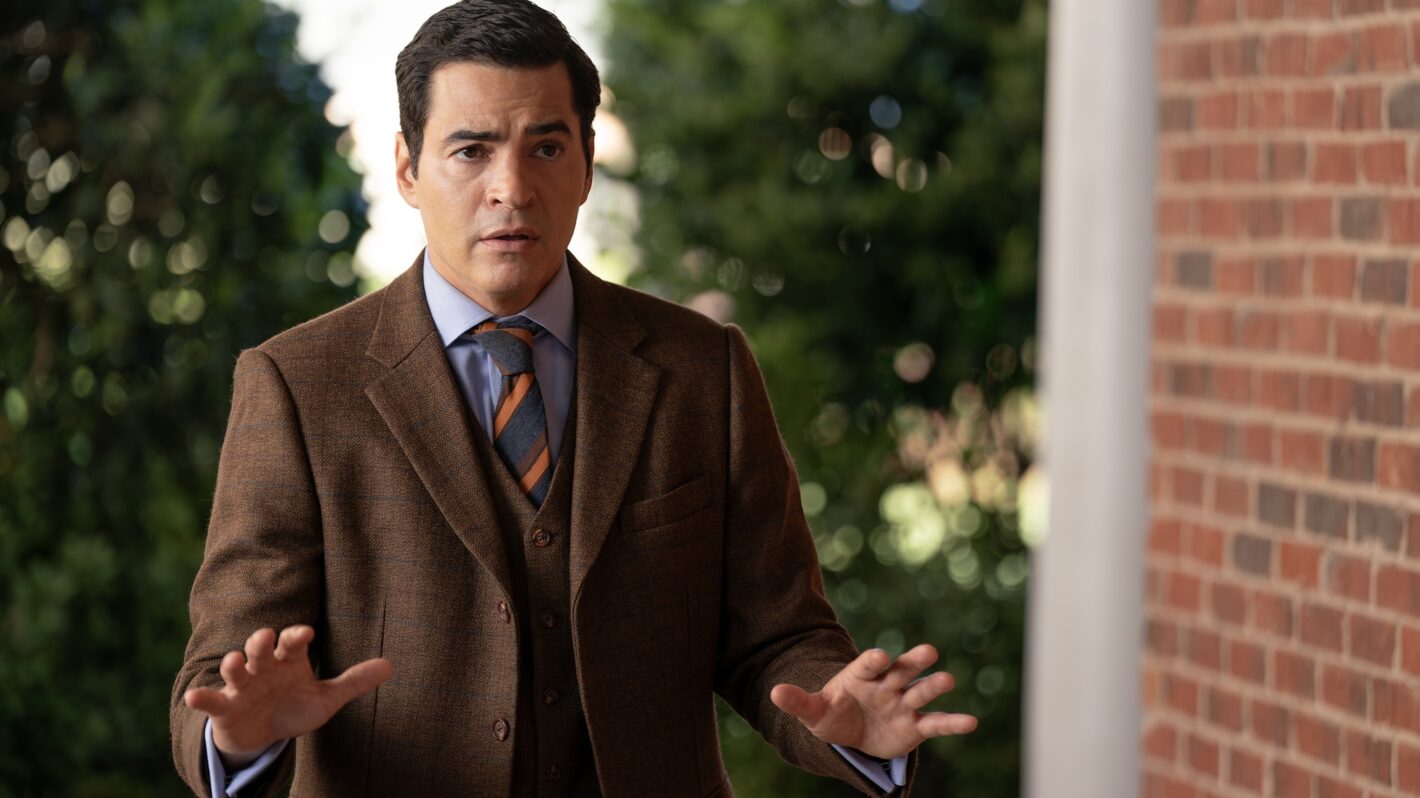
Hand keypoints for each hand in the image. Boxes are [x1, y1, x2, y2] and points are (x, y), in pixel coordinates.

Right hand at [183, 625, 392, 765]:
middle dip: (261, 641)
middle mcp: (263, 667)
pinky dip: (201, 698)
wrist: (264, 735)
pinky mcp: (224, 707)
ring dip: (233, 664)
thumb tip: (391, 665)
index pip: (293, 642)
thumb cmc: (295, 708)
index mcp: (289, 660)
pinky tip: (193, 697)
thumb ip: (354, 682)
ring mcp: (241, 686)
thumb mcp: (326, 698)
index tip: (307, 632)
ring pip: (235, 669)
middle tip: (265, 636)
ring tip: (235, 661)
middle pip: (260, 648)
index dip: (297, 636)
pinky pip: (211, 701)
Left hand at [770, 643, 976, 759]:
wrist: (853, 734)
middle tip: (928, 651)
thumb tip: (773, 692)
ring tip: (947, 680)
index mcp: (861, 676)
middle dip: (913, 660)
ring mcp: (903, 703)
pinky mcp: (916, 726)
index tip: (881, 655)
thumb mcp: (814, 712)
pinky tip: (972, 721)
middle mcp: (887, 685)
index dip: (874, 659)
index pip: (868, 664)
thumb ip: (798, 702)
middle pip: (902, 669)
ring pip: (920, 691)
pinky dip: (953, 722)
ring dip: (933, 686)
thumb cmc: (834, 715)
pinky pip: (936, 723)